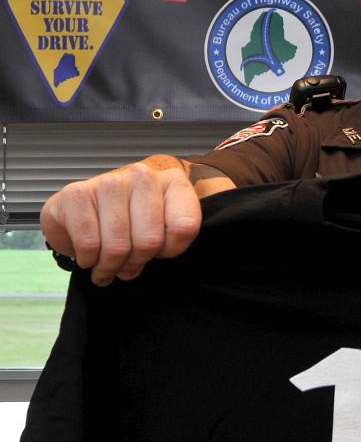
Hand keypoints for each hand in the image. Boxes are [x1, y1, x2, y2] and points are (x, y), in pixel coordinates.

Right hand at [40, 157, 204, 285]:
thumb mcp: (170, 224)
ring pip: (118, 246)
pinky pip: (89, 244)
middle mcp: (143, 175)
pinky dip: (88, 259)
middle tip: (128, 266)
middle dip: (136, 263)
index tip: (162, 252)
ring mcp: (109, 181)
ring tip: (108, 265)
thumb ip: (186, 232)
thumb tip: (202, 240)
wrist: (88, 210)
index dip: (171, 251)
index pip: (184, 228)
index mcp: (174, 181)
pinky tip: (89, 255)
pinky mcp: (76, 193)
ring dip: (110, 266)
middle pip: (150, 242)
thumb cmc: (135, 220)